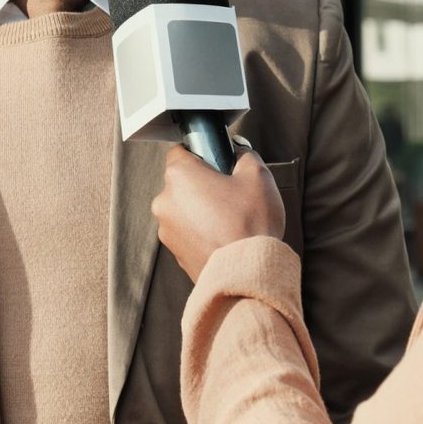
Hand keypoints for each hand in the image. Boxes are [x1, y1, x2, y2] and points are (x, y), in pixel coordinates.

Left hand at [152, 143, 284, 280]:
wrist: (246, 273)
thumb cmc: (250, 222)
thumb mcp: (257, 175)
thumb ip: (244, 154)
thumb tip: (238, 153)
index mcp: (179, 175)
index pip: (181, 151)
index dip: (202, 154)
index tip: (219, 163)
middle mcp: (165, 201)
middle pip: (182, 182)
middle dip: (203, 185)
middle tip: (231, 194)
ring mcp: (167, 230)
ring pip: (184, 209)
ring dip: (202, 210)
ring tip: (230, 220)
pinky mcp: (175, 253)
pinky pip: (188, 233)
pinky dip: (202, 232)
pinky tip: (224, 237)